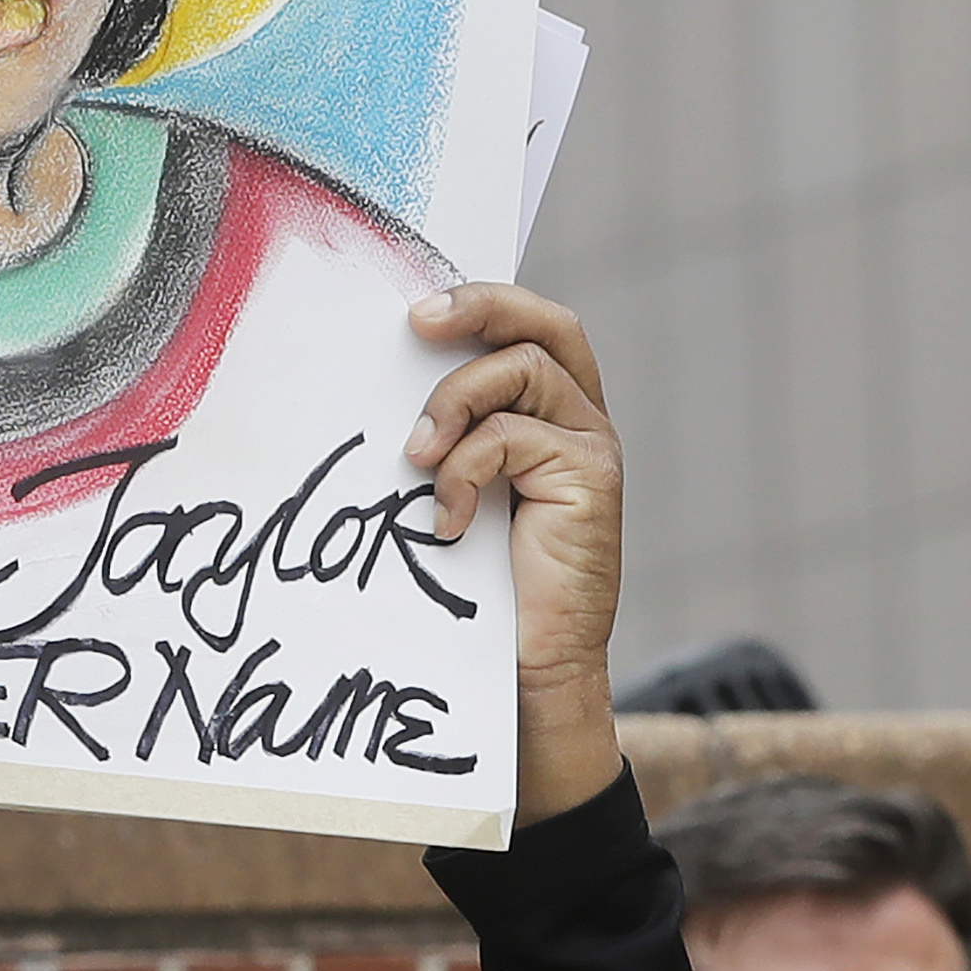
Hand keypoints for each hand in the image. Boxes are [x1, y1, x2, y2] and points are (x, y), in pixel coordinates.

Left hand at [409, 284, 622, 826]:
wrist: (529, 671)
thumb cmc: (480, 588)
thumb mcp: (454, 494)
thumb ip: (445, 439)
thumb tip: (377, 389)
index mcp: (552, 414)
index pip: (530, 327)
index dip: (483, 299)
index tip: (414, 308)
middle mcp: (582, 420)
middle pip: (547, 324)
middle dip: (481, 305)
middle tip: (418, 322)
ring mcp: (592, 447)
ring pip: (521, 370)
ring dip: (453, 403)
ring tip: (416, 458)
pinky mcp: (590, 480)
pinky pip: (511, 436)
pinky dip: (463, 470)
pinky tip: (445, 521)